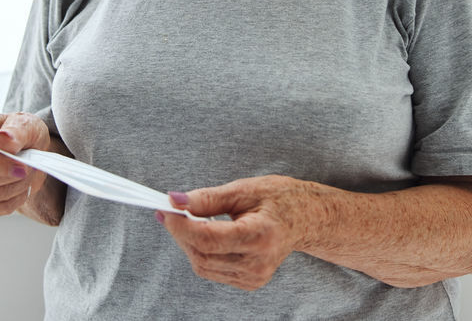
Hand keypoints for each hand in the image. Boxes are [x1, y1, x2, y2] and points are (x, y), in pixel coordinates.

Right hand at [0, 112, 49, 217]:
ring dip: (17, 188)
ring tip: (28, 174)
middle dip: (14, 175)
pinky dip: (13, 202)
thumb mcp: (25, 122)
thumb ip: (16, 130)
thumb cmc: (21, 131)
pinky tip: (22, 189)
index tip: (22, 167)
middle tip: (31, 166)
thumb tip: (2, 140)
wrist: (25, 147)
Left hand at [157, 175, 318, 290]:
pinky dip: (201, 252)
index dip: (181, 226)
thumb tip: (175, 201)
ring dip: (188, 243)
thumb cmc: (279, 198)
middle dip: (180, 233)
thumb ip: (207, 198)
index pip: (208, 239)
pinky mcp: (250, 282)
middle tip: (170, 211)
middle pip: (202, 255)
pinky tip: (205, 234)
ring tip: (188, 220)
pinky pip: (212, 271)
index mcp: (260, 236)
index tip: (165, 210)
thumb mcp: (243, 189)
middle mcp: (258, 263)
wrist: (306, 218)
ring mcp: (254, 277)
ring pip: (203, 266)